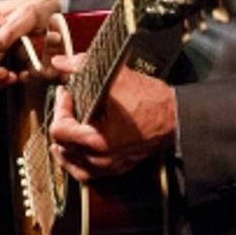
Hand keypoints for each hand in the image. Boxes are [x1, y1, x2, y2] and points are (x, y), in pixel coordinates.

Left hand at [48, 63, 176, 182]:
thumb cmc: (152, 101)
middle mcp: (101, 157)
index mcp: (98, 139)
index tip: (66, 94)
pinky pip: (87, 172)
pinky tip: (74, 148)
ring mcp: (109, 166)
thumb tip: (61, 62)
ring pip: (72, 162)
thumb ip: (80, 66)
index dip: (59, 107)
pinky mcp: (117, 167)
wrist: (177, 116)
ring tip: (63, 125)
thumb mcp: (113, 77)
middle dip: (61, 119)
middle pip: (62, 144)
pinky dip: (76, 160)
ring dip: (64, 142)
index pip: (59, 129)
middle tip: (66, 102)